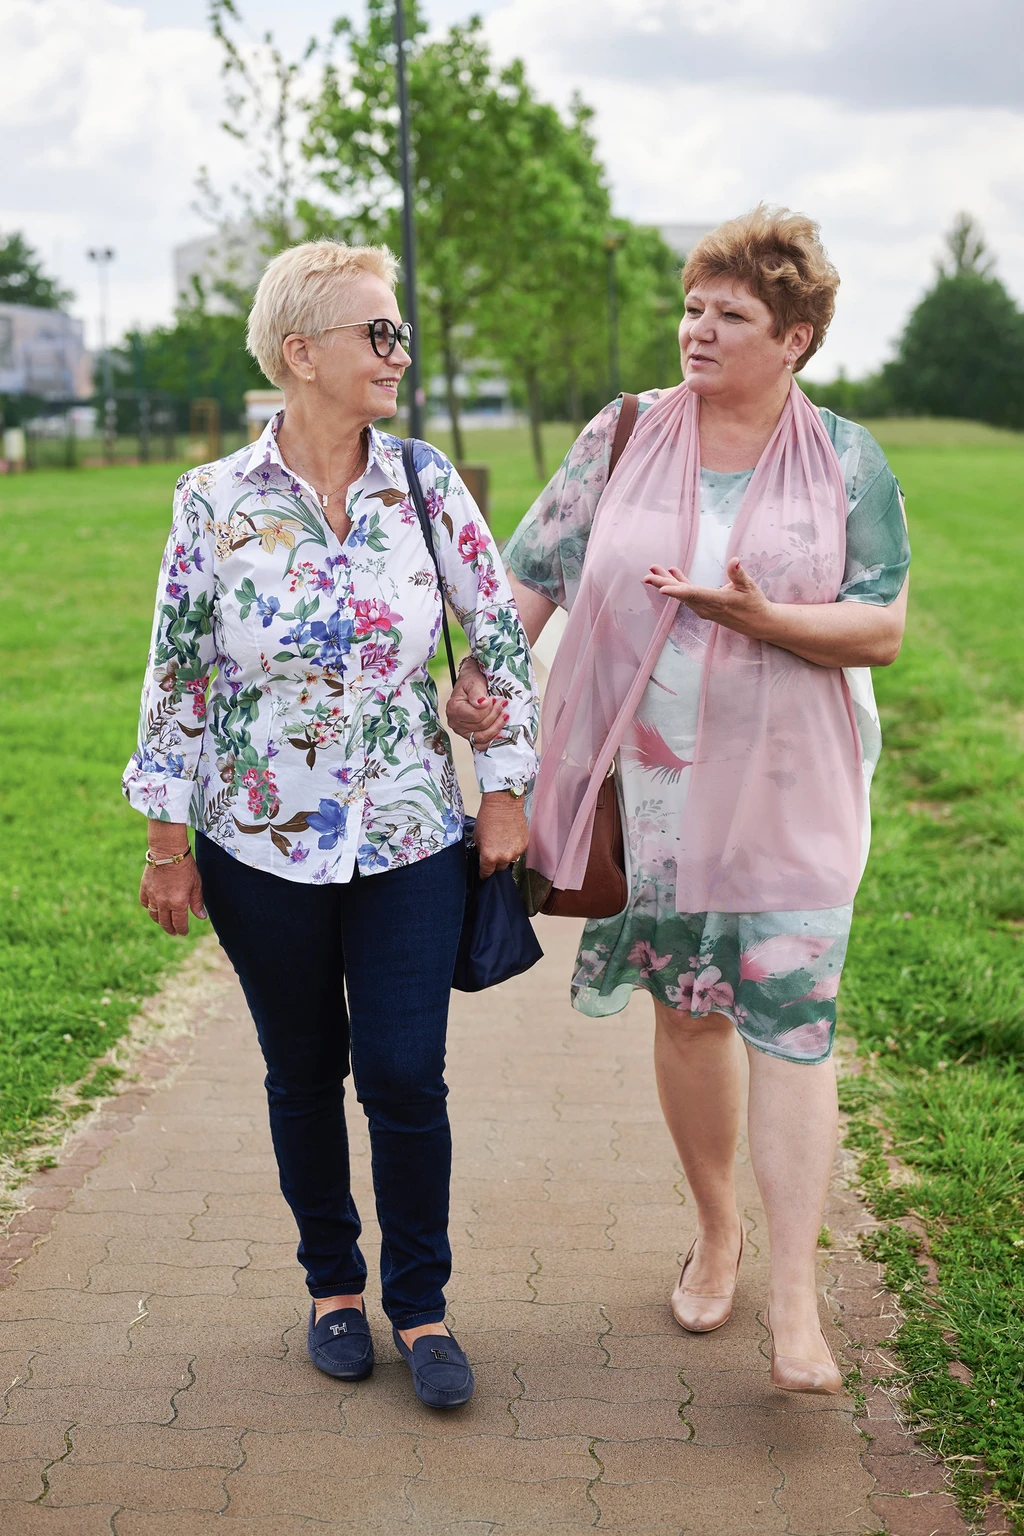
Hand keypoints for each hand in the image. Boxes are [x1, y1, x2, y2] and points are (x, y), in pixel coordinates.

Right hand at [139, 855, 207, 936]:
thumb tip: (201, 917)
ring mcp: (153, 896)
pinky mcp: (144, 888)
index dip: (182, 930)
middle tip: (174, 932)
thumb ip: (197, 903)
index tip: (183, 932)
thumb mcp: (196, 885)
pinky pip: (145, 903)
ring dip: (159, 921)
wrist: (168, 852)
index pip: (179, 923)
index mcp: (178, 903)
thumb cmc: (186, 867)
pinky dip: (149, 908)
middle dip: (170, 929)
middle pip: (165, 922)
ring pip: (154, 915)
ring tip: (164, 923)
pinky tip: (153, 908)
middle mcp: (164, 903)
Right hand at [445, 658, 507, 749]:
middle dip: (495, 715)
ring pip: (482, 737)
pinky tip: (502, 735)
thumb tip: (482, 704)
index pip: (475, 716)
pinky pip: (481, 745)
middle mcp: (455, 723)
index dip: (489, 709)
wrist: (471, 684)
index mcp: (454, 709)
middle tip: (502, 703)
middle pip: (480, 727)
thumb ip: (476, 693)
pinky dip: (492, 741)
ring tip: (504, 715)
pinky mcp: (470, 736)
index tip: (494, 699)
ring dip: (497, 727)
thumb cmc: (471, 681)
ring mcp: (462, 732)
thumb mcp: (474, 682)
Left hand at [473, 792, 527, 878]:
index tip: (483, 874)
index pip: (486, 873)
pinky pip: (517, 851)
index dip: (484, 874)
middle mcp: (504, 857)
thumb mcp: (477, 836)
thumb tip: (484, 856)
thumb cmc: (488, 817)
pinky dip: (513, 847)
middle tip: (493, 852)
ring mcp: (516, 851)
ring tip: (502, 842)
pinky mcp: (524, 845)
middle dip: (495, 863)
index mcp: (489, 856)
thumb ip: (481, 850)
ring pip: (510, 860)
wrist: (503, 804)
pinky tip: (509, 837)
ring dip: (506, 855)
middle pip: (500, 868)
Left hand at [643, 558, 773, 637]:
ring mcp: (704, 609)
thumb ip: (738, 574)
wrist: (758, 623)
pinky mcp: (704, 608)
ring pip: (682, 595)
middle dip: (663, 584)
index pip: (694, 595)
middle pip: (682, 595)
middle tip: (646, 576)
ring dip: (667, 582)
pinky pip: (688, 596)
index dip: (677, 590)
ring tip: (653, 569)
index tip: (662, 589)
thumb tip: (735, 560)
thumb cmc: (755, 603)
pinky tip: (673, 573)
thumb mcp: (750, 586)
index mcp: (717, 601)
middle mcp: (707, 607)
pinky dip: (679, 585)